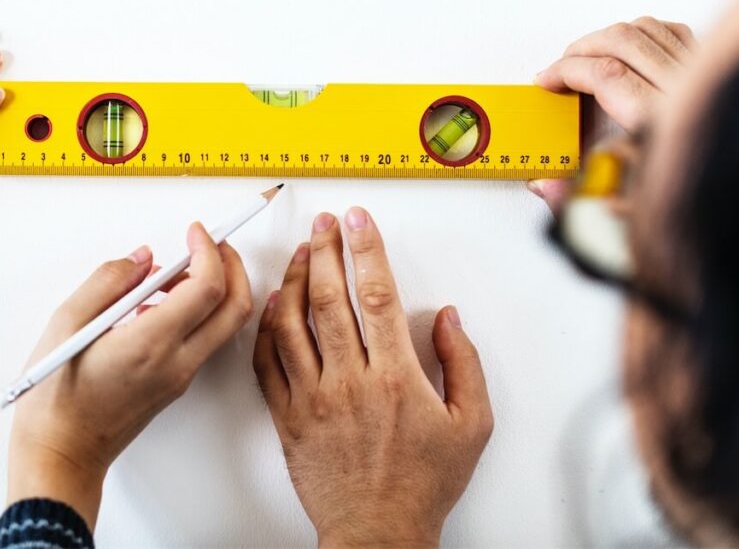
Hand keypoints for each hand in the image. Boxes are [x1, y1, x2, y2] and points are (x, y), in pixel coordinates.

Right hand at [7, 223, 252, 529]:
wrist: (61, 455)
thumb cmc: (54, 399)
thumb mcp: (65, 325)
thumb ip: (107, 282)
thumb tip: (141, 258)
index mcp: (151, 345)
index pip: (207, 288)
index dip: (209, 251)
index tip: (195, 231)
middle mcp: (176, 363)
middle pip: (235, 307)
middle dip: (232, 266)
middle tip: (209, 243)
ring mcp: (180, 377)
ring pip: (224, 324)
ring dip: (214, 289)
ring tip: (168, 275)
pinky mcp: (176, 384)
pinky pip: (203, 339)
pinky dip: (197, 311)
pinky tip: (154, 304)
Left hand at [253, 208, 492, 547]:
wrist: (377, 532)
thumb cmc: (423, 484)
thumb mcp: (472, 425)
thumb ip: (463, 364)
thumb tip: (446, 318)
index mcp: (396, 378)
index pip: (377, 296)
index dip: (366, 250)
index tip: (359, 221)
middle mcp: (349, 382)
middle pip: (328, 298)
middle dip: (325, 250)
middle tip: (324, 223)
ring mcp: (312, 398)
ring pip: (291, 323)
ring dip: (292, 280)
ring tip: (299, 253)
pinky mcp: (287, 416)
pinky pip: (268, 362)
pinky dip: (267, 328)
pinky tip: (273, 305)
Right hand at [531, 16, 696, 208]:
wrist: (732, 199)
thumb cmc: (692, 194)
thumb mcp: (631, 207)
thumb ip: (583, 198)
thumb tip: (548, 186)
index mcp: (658, 122)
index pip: (605, 73)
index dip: (566, 71)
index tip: (547, 80)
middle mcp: (682, 92)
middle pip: (622, 41)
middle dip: (581, 49)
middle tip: (560, 68)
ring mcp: (695, 77)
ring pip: (647, 29)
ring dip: (608, 36)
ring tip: (588, 54)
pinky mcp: (705, 72)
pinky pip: (673, 32)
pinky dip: (643, 32)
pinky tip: (627, 47)